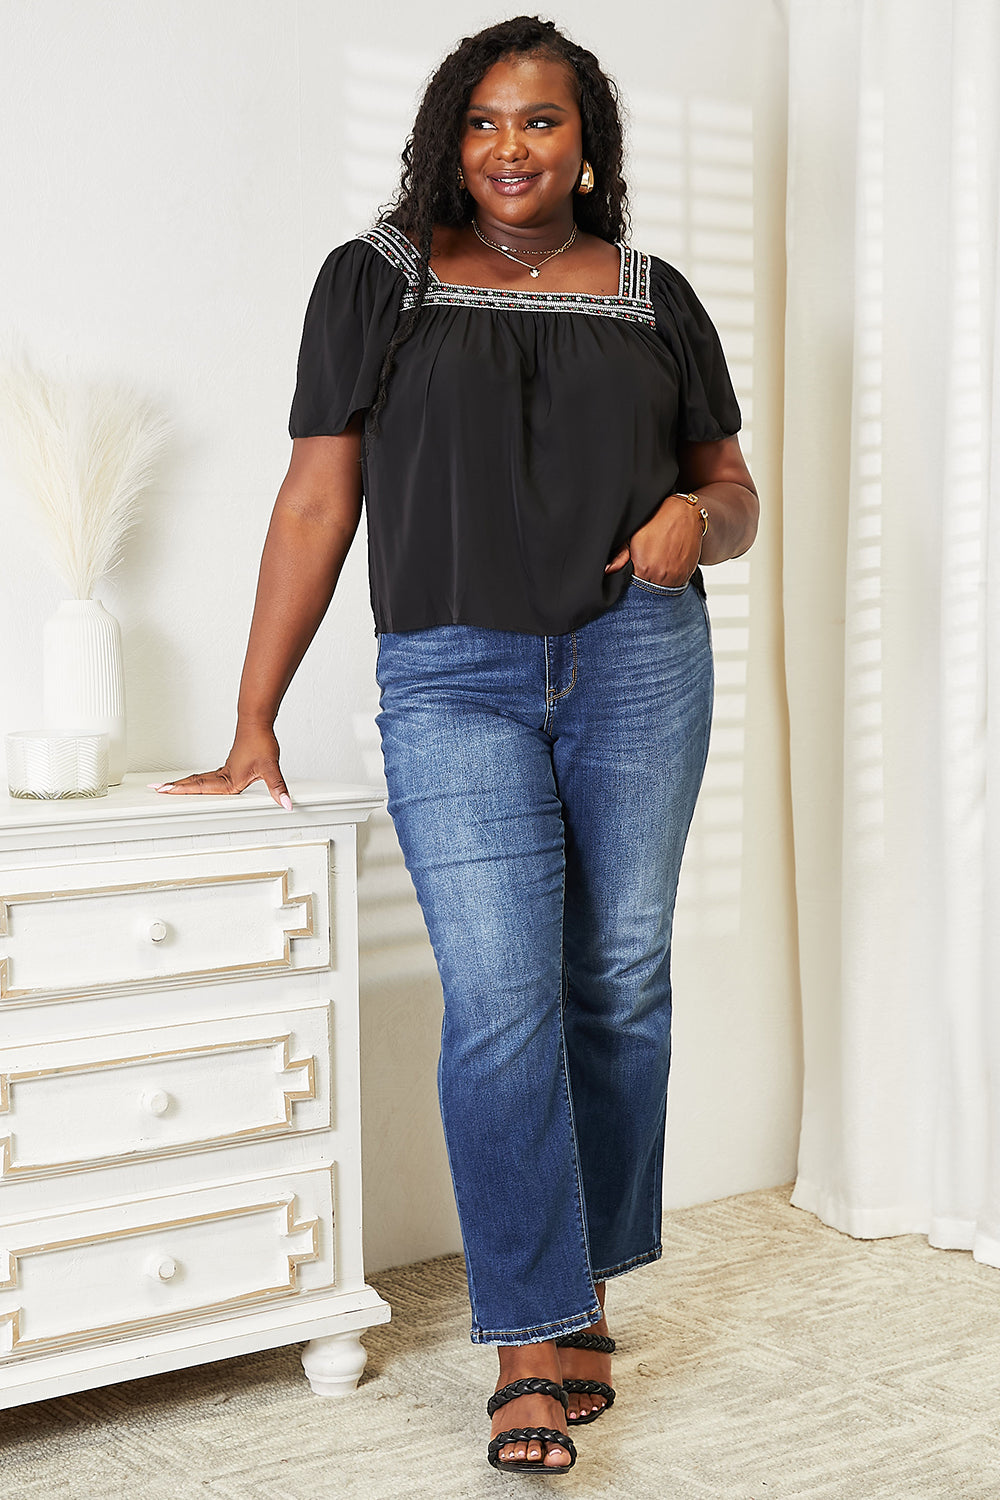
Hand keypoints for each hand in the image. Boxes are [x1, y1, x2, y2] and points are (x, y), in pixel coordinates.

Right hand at [148, 723, 292, 808]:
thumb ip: (277, 787)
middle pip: (194, 783)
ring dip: (184, 784)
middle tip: (155, 789)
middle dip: (175, 788)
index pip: (200, 787)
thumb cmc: (260, 741)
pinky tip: (197, 783)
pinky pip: (208, 776)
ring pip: (199, 779)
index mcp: (229, 779)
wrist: (257, 722)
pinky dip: (197, 780)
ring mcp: (225, 770)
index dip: (182, 790)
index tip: (164, 791)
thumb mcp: (271, 767)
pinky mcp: (229, 765)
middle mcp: (223, 775)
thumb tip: (285, 803)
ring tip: (168, 788)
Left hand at [605, 492, 704, 586]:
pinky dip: (671, 578)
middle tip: (645, 569)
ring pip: (664, 590)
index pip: (634, 590)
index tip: (633, 575)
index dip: (632, 583)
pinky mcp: (688, 573)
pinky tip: (668, 563)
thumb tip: (608, 570)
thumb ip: (620, 556)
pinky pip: (677, 583)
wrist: (684, 512)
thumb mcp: (633, 536)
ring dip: (659, 582)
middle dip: (645, 584)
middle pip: (649, 592)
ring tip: (658, 564)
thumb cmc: (657, 521)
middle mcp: (662, 576)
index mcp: (645, 569)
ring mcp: (677, 576)